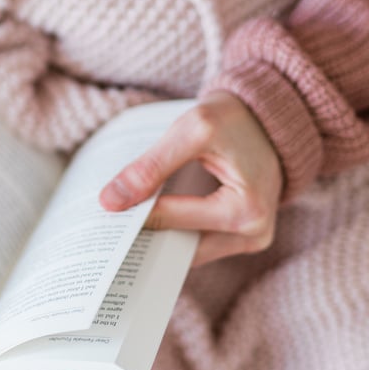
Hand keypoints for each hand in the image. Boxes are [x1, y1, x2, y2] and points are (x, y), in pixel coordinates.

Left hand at [99, 91, 283, 265]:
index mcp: (246, 210)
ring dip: (158, 237)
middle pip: (181, 248)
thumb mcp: (192, 130)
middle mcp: (253, 235)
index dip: (134, 214)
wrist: (268, 118)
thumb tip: (111, 202)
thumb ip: (152, 166)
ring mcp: (250, 240)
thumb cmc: (234, 119)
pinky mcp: (242, 237)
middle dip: (144, 236)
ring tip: (122, 222)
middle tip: (104, 228)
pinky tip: (149, 218)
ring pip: (187, 251)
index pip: (173, 220)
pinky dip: (175, 231)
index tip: (100, 212)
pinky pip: (199, 243)